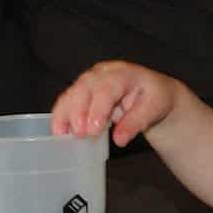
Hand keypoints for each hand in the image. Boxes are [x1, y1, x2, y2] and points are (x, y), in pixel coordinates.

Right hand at [49, 60, 179, 147]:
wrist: (151, 90)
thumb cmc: (153, 97)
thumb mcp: (153, 109)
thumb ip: (136, 123)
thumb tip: (119, 139)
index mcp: (123, 73)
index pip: (107, 88)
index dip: (98, 109)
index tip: (93, 129)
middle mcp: (103, 73)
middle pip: (84, 88)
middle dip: (78, 112)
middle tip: (81, 134)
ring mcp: (90, 80)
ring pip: (72, 93)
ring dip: (65, 114)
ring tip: (63, 134)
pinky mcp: (81, 90)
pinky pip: (67, 100)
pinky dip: (61, 115)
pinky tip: (59, 131)